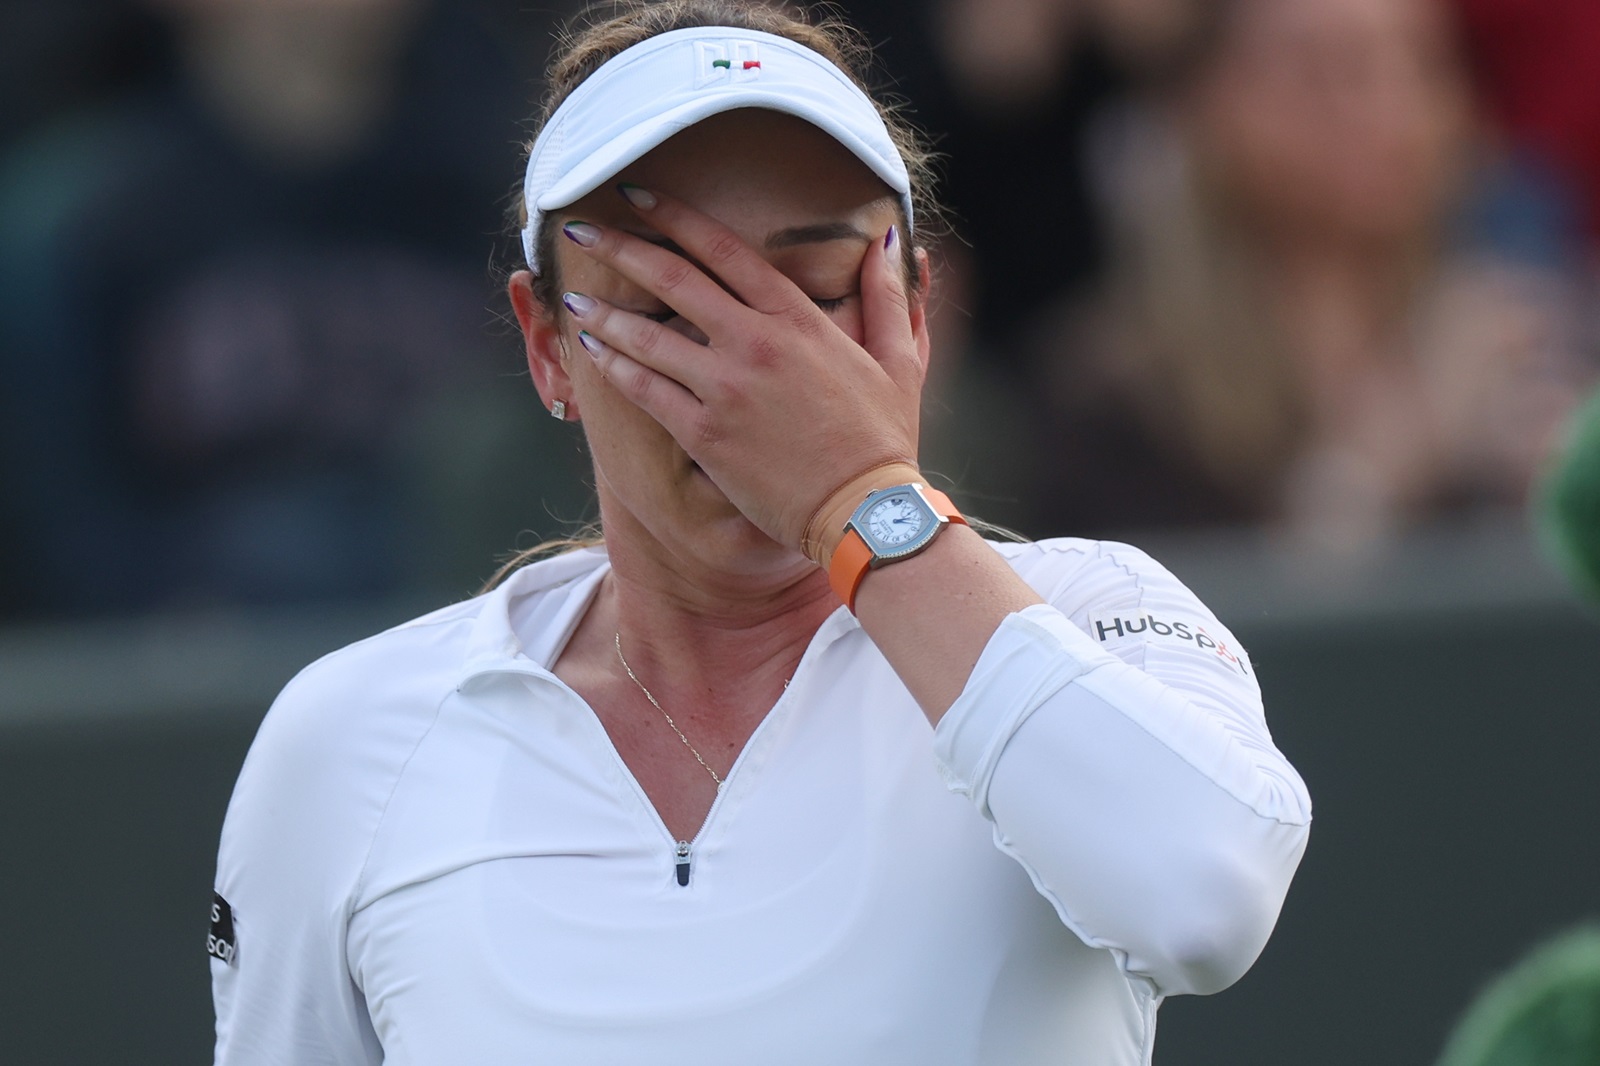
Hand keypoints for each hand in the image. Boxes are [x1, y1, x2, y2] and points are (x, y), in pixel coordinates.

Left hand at [558, 186, 926, 555]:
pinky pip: (645, 391)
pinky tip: (591, 351)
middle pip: (673, 279)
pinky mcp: (705, 434)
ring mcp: (725, 389)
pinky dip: (613, 367)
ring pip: (648, 336)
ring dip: (604, 312)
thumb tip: (889, 241)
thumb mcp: (900, 359)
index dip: (673, 216)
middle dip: (621, 247)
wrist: (866, 512)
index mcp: (797, 319)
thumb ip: (887, 295)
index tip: (637, 195)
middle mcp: (754, 344)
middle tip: (582, 227)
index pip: (723, 250)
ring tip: (573, 296)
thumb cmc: (884, 439)